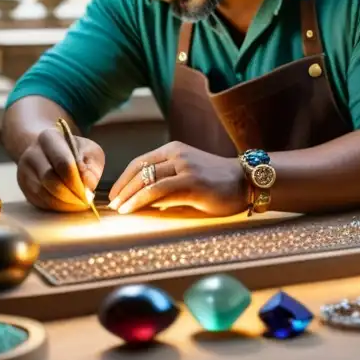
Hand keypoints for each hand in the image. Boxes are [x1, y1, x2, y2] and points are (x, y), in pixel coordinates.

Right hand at [17, 128, 104, 211]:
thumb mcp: (89, 151)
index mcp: (49, 138)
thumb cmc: (75, 151)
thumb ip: (91, 167)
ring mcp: (24, 171)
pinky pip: (40, 201)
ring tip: (79, 204)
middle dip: (69, 194)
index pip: (62, 162)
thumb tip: (87, 184)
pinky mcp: (24, 187)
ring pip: (43, 193)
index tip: (88, 192)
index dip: (76, 181)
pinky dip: (57, 206)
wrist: (49, 152)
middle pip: (49, 179)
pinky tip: (69, 205)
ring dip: (63, 203)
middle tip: (85, 202)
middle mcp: (32, 153)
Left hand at [108, 141, 246, 216]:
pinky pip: (158, 190)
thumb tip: (144, 201)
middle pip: (140, 170)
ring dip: (128, 196)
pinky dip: (140, 200)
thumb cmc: (218, 182)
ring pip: (146, 180)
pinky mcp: (191, 182)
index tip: (115, 194)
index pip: (140, 162)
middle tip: (112, 204)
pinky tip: (131, 209)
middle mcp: (178, 154)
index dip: (124, 179)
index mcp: (175, 149)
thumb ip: (168, 182)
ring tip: (119, 209)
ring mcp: (185, 167)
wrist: (246, 182)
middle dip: (122, 188)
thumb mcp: (188, 175)